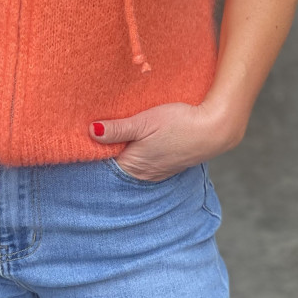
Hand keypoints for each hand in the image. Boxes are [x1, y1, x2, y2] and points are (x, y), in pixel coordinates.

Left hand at [88, 102, 245, 181]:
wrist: (214, 129)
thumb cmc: (178, 124)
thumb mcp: (144, 122)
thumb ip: (117, 129)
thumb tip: (90, 132)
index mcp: (133, 167)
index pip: (103, 164)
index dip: (92, 150)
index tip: (83, 135)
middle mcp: (143, 175)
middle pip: (115, 164)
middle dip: (105, 150)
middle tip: (94, 129)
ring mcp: (156, 172)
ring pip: (130, 162)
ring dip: (122, 149)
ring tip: (113, 130)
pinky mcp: (166, 164)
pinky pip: (144, 160)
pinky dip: (136, 150)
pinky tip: (136, 137)